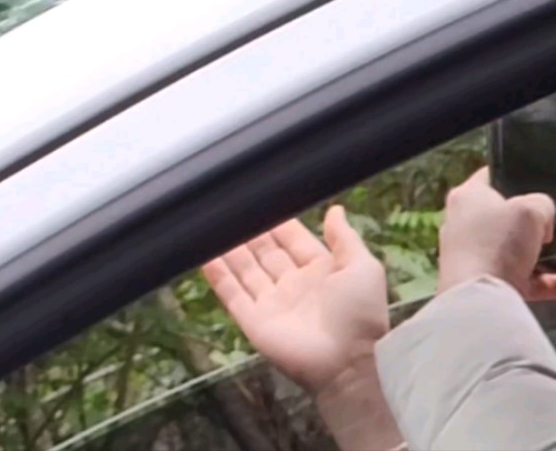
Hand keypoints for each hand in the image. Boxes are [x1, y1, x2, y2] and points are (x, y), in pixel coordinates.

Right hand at [203, 206, 389, 393]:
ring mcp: (271, 303)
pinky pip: (231, 293)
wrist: (346, 365)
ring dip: (229, 250)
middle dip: (250, 233)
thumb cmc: (358, 314)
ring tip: (212, 226)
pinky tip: (204, 254)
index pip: (292, 240)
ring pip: (245, 270)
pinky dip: (217, 276)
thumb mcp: (363, 269)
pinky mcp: (252, 320)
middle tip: (230, 211)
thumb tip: (335, 209)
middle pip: (265, 253)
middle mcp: (292, 285)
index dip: (278, 224)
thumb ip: (345, 239)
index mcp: (320, 271)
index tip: (259, 202)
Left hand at [438, 167, 555, 299]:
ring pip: (518, 251)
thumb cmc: (499, 242)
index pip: (491, 176)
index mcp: (466, 196)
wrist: (479, 296)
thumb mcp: (531, 210)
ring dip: (545, 258)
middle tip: (552, 231)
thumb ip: (542, 204)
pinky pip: (523, 279)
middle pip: (508, 217)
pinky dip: (544, 282)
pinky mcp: (485, 282)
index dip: (516, 178)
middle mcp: (463, 222)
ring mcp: (472, 254)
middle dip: (536, 226)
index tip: (538, 187)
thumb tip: (541, 221)